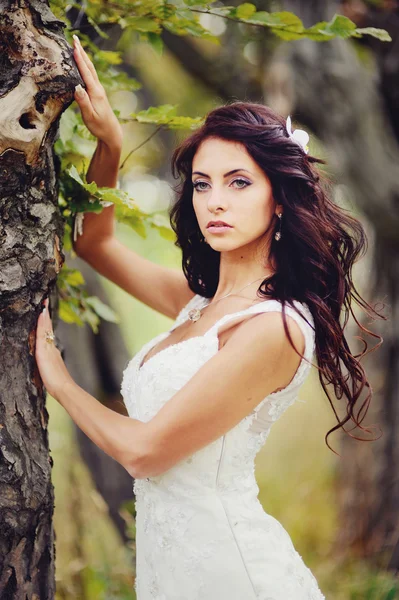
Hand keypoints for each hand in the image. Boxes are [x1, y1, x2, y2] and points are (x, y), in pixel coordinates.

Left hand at [35, 298, 73, 399]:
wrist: (64, 388)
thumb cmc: (58, 384)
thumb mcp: (52, 371)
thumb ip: (51, 364)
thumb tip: (51, 360)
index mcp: (52, 352)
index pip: (48, 334)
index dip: (46, 322)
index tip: (45, 311)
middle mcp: (51, 347)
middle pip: (47, 328)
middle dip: (45, 314)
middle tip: (45, 301)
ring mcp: (48, 348)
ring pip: (45, 329)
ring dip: (44, 316)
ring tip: (43, 304)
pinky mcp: (44, 351)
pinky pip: (42, 334)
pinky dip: (42, 324)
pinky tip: (41, 315)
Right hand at [73, 35, 122, 150]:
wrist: (111, 133)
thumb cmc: (99, 126)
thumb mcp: (89, 116)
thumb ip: (83, 102)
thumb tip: (77, 86)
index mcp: (95, 92)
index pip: (85, 72)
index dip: (79, 58)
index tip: (74, 45)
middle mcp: (98, 89)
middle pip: (89, 66)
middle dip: (82, 52)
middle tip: (74, 38)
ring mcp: (98, 90)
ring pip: (90, 70)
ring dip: (84, 57)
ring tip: (77, 46)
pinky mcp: (97, 94)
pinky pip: (90, 76)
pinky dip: (85, 66)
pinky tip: (82, 64)